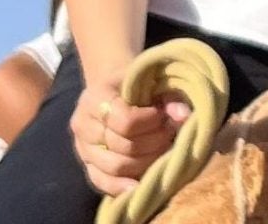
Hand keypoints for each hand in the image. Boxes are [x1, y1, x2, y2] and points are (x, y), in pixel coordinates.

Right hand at [68, 74, 189, 197]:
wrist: (116, 89)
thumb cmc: (138, 82)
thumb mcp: (153, 80)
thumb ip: (169, 96)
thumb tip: (184, 115)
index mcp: (96, 96)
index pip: (125, 121)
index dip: (151, 123)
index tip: (165, 116)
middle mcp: (83, 123)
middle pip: (121, 146)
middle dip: (153, 143)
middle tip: (170, 135)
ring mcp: (82, 147)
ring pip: (114, 167)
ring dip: (144, 163)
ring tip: (162, 150)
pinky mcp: (87, 165)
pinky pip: (102, 182)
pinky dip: (120, 187)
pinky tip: (138, 186)